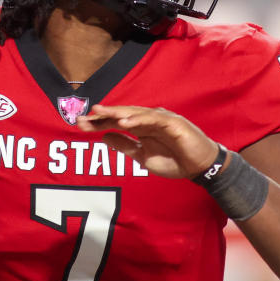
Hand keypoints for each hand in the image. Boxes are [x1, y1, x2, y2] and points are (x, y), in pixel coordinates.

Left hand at [76, 104, 219, 178]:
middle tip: (83, 116)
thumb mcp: (143, 156)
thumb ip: (125, 145)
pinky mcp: (173, 122)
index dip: (99, 123)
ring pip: (136, 113)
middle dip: (102, 115)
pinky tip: (124, 122)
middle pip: (122, 114)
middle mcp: (149, 120)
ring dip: (117, 112)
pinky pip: (153, 119)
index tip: (80, 124)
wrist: (199, 167)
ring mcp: (161, 119)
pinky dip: (138, 119)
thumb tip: (104, 137)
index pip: (116, 122)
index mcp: (141, 128)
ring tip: (100, 113)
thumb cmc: (174, 161)